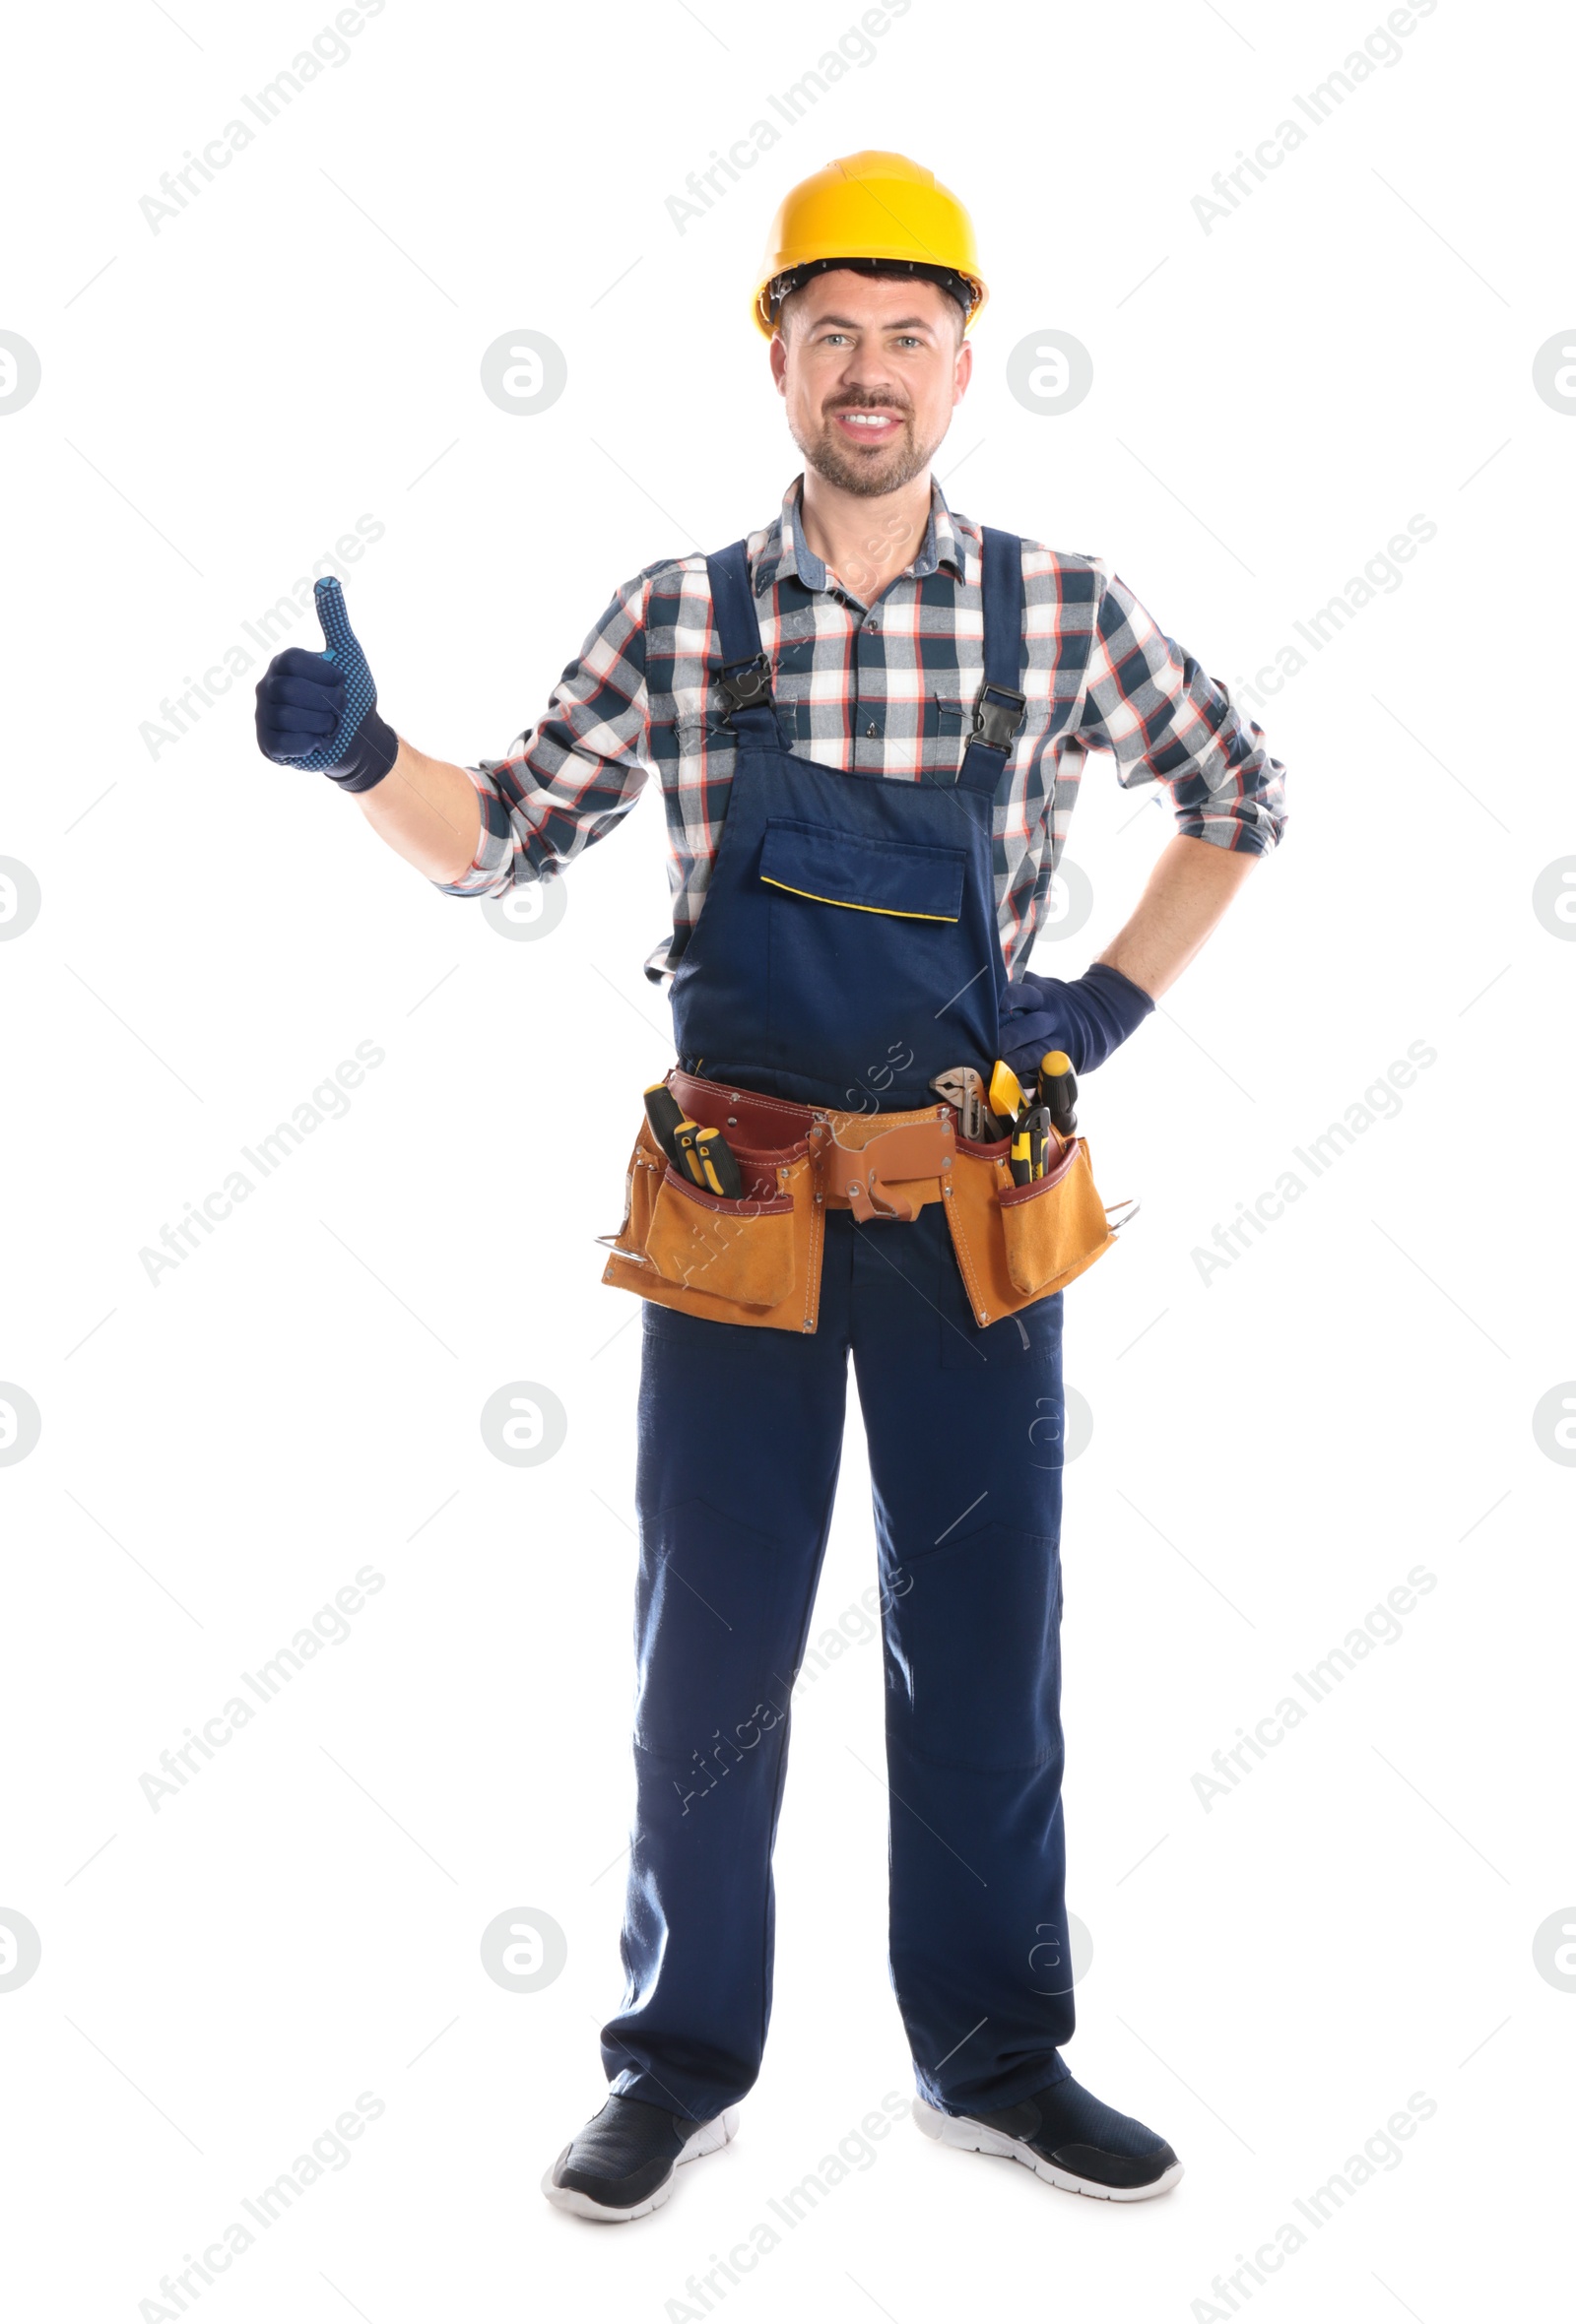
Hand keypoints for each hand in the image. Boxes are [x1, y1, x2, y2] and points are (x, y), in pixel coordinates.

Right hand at [254, 576, 397, 791]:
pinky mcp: (268, 746)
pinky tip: (316, 742)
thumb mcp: (347, 652)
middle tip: (336, 707)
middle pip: (290, 690)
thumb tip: (327, 580)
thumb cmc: (352, 693)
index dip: (324, 674)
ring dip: (321, 724)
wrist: (360, 737)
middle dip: (325, 702)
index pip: (293, 661)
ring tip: (328, 726)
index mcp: (283, 663)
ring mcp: (264, 717)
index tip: (340, 681)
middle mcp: (266, 687)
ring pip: (287, 717)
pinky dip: (308, 745)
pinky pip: (284, 744)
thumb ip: (334, 619)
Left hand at [1000, 962, 1154, 1080]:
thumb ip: (1019, 986)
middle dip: (1006, 1038)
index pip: (1023, 995)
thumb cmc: (1059, 1002)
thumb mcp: (1044, 987)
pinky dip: (1026, 1076)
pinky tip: (1012, 1077)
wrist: (1102, 1015)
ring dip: (1015, 1061)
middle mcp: (1052, 1018)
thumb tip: (988, 983)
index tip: (992, 1007)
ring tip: (998, 1065)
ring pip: (1035, 1053)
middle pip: (1028, 1028)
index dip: (1007, 1000)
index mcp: (1043, 997)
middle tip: (986, 1045)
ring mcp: (1059, 1041)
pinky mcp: (1064, 1060)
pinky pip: (1043, 1071)